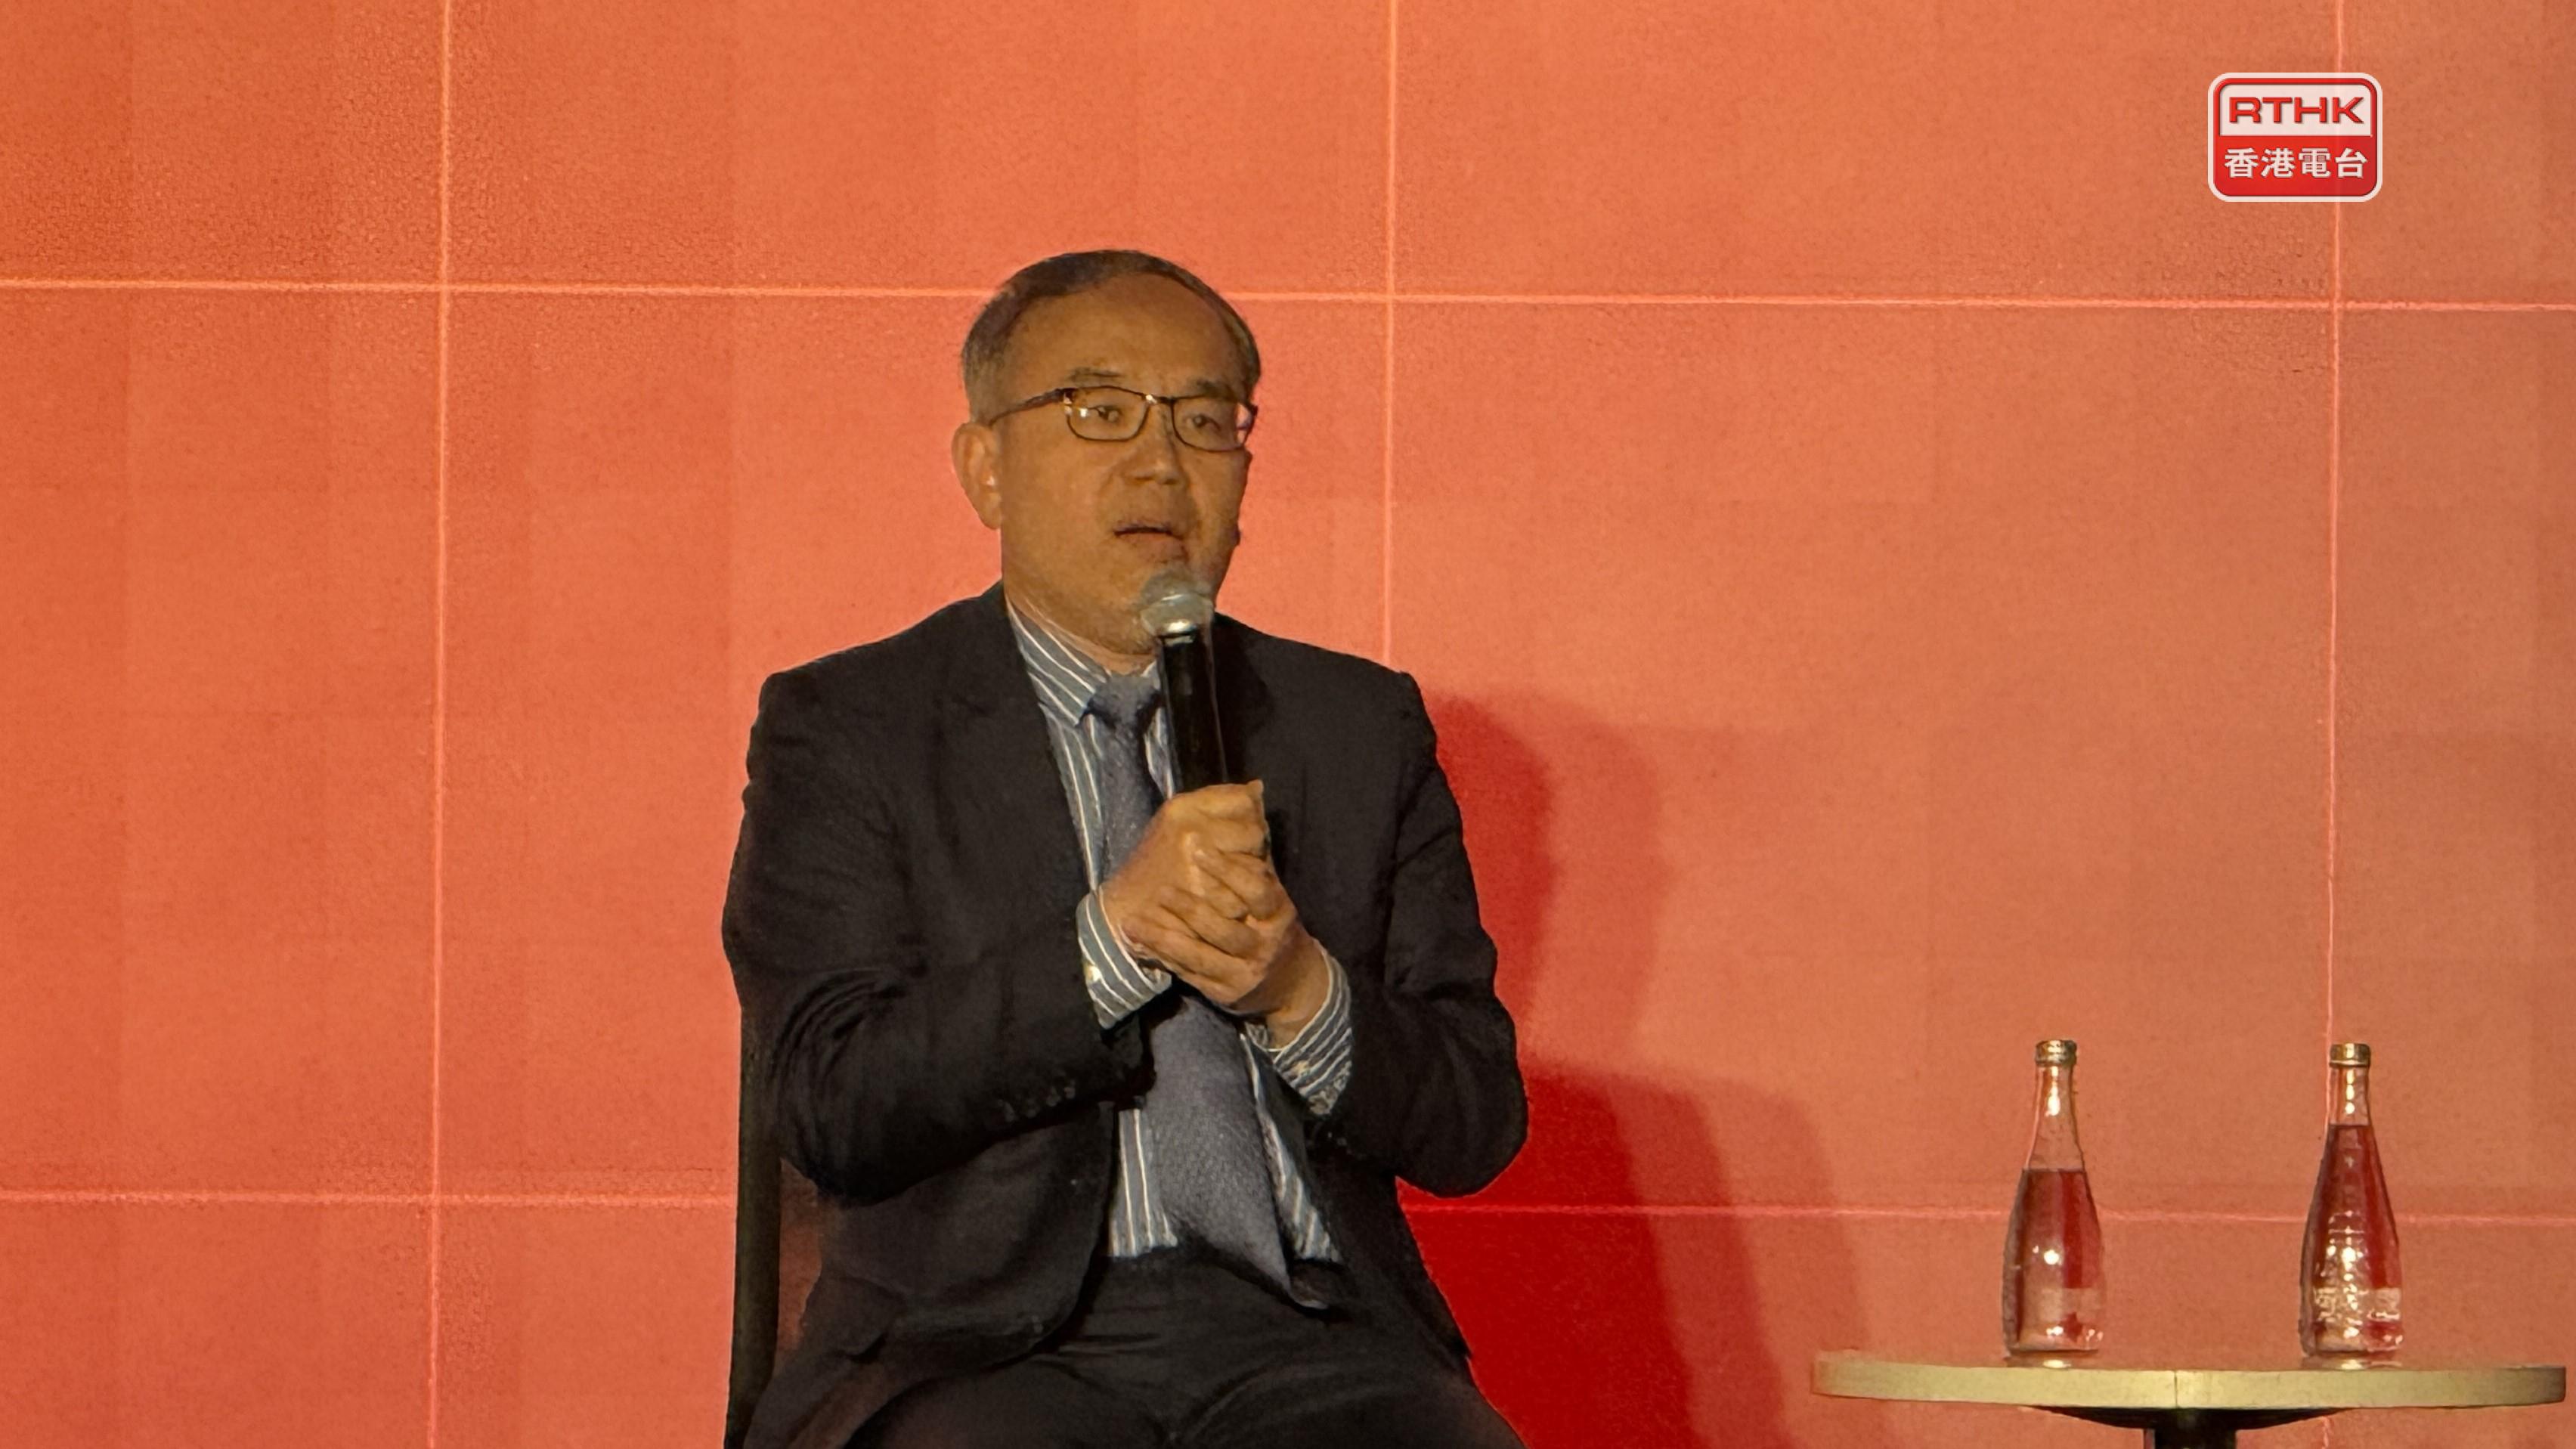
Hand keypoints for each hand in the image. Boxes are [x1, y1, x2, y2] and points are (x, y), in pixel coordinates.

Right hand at [1097, 781, 1271, 954]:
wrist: (1126, 905)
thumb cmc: (1158, 859)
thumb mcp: (1180, 820)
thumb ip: (1220, 802)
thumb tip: (1258, 787)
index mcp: (1183, 809)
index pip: (1246, 804)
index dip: (1251, 821)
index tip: (1241, 835)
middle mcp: (1192, 835)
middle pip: (1255, 836)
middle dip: (1252, 852)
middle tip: (1236, 863)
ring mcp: (1198, 870)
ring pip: (1255, 872)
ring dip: (1248, 884)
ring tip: (1228, 887)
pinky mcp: (1202, 903)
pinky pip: (1244, 902)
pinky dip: (1238, 908)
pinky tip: (1223, 907)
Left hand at [1122, 845, 1334, 1039]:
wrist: (1292, 984)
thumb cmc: (1273, 926)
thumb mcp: (1273, 896)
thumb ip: (1256, 856)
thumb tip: (1250, 797)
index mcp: (1279, 915)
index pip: (1256, 892)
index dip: (1228, 870)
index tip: (1198, 848)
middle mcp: (1263, 946)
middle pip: (1223, 929)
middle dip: (1189, 908)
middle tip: (1160, 889)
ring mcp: (1242, 974)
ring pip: (1199, 956)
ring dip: (1163, 938)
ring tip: (1132, 923)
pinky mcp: (1223, 993)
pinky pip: (1188, 974)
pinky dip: (1161, 958)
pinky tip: (1138, 944)